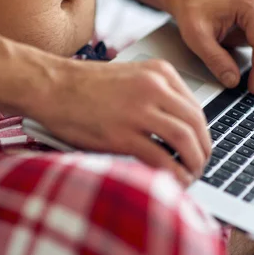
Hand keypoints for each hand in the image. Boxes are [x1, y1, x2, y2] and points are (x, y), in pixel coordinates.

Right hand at [30, 58, 211, 185]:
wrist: (50, 86)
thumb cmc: (84, 87)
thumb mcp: (130, 79)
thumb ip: (156, 98)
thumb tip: (178, 132)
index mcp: (159, 72)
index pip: (196, 107)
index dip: (202, 133)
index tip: (200, 147)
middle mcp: (154, 88)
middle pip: (196, 124)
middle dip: (203, 150)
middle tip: (200, 165)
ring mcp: (139, 110)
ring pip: (185, 141)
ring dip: (193, 163)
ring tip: (191, 175)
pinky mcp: (122, 134)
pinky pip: (161, 158)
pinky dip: (173, 173)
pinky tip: (174, 182)